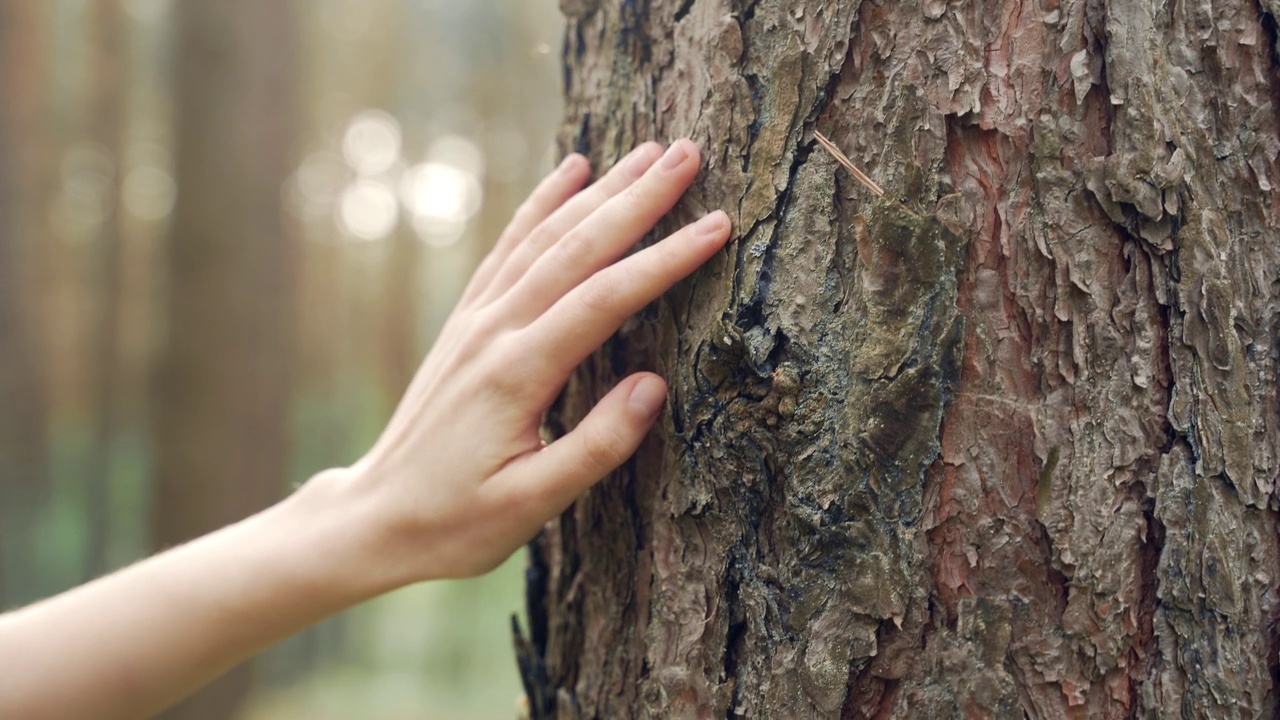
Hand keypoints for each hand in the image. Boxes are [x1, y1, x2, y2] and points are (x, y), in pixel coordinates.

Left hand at [339, 139, 729, 580]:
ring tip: (646, 152)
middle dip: (637, 198)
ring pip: (544, 238)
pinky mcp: (467, 323)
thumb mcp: (531, 507)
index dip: (664, 260)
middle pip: (576, 248)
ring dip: (598, 191)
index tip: (715, 224)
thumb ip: (595, 448)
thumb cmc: (456, 522)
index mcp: (516, 374)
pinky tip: (569, 174)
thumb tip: (655, 386)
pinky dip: (541, 204)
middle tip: (688, 153)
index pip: (604, 299)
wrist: (375, 516)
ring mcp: (476, 321)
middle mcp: (494, 332)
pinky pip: (509, 247)